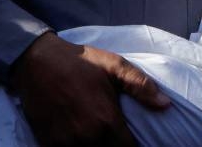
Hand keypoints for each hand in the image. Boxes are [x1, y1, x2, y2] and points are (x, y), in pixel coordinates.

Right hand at [11, 32, 169, 145]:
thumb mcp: (114, 66)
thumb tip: (165, 105)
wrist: (36, 62)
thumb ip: (141, 87)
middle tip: (119, 138)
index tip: (135, 140)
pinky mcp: (48, 145)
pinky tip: (85, 141)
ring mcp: (65, 144)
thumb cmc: (80, 62)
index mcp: (106, 121)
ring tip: (104, 139)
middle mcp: (86, 138)